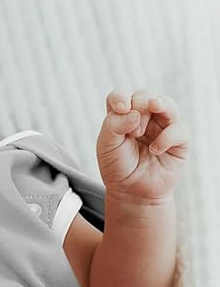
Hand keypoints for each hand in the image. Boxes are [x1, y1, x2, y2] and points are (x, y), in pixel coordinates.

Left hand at [96, 89, 190, 203]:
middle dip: (138, 107)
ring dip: (157, 109)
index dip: (121, 97)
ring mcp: (162, 126)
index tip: (120, 108)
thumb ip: (114, 124)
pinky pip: (180, 128)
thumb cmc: (117, 166)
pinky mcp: (179, 141)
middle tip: (132, 131)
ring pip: (166, 104)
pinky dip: (168, 136)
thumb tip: (133, 112)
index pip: (121, 95)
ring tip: (143, 129)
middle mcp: (143, 117)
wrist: (131, 191)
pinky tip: (155, 149)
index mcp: (122, 116)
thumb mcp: (106, 145)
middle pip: (144, 96)